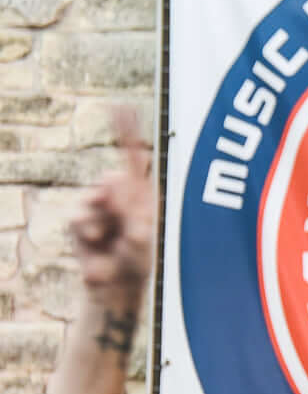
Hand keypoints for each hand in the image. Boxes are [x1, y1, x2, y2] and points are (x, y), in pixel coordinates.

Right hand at [71, 107, 155, 310]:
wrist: (114, 287)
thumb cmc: (137, 262)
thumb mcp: (141, 234)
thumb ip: (130, 206)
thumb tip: (113, 177)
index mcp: (144, 195)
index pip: (135, 159)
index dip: (128, 132)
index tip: (122, 107)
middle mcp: (122, 196)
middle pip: (111, 175)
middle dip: (114, 199)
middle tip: (123, 222)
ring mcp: (100, 207)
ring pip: (92, 197)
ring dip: (102, 221)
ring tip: (111, 239)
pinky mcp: (80, 219)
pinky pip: (77, 214)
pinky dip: (87, 230)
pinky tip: (96, 242)